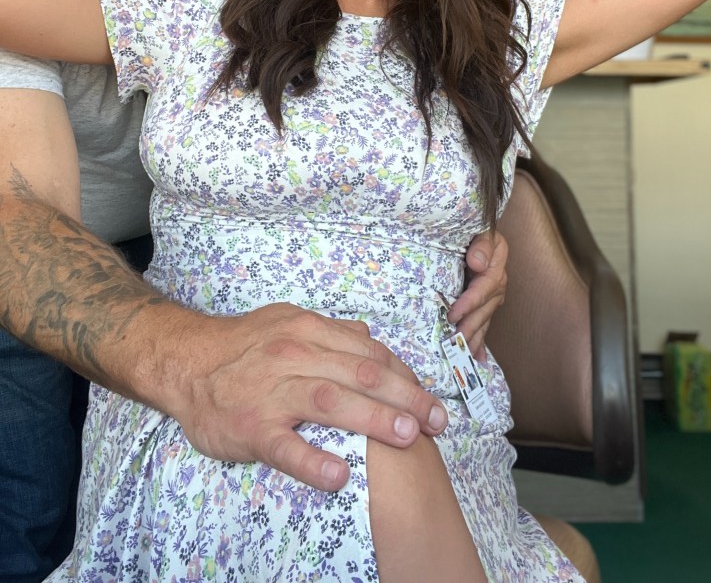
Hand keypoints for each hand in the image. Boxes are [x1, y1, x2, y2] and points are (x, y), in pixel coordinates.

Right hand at [163, 302, 447, 491]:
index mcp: (310, 330)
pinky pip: (285, 447)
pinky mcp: (252, 427)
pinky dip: (313, 461)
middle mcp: (295, 355)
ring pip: (330, 401)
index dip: (406, 376)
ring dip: (373, 418)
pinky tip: (340, 476)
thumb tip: (368, 335)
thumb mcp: (287, 322)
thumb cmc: (243, 346)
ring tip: (406, 436)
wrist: (186, 362)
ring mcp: (273, 391)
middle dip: (405, 397)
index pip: (370, 353)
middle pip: (361, 374)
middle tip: (436, 421)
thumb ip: (329, 331)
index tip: (431, 399)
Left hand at [447, 229, 507, 359]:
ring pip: (485, 318)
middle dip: (471, 326)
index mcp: (497, 261)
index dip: (470, 301)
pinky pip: (484, 322)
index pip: (487, 285)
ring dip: (475, 337)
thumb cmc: (471, 229)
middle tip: (455, 342)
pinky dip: (480, 340)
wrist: (470, 231)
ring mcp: (493, 293)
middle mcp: (498, 279)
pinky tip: (475, 357)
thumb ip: (481, 244)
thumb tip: (478, 263)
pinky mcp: (485, 302)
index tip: (453, 313)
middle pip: (486, 307)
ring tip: (462, 354)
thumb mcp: (478, 230)